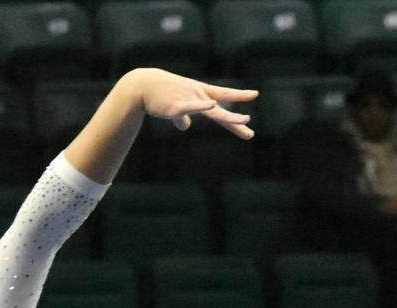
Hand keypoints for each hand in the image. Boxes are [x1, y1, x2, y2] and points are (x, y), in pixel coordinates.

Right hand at [127, 69, 255, 137]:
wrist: (142, 86)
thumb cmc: (158, 96)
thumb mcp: (174, 107)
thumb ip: (181, 118)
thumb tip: (186, 126)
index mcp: (200, 94)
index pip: (223, 93)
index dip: (239, 94)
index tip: (255, 94)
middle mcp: (198, 96)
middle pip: (221, 111)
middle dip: (236, 121)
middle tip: (250, 133)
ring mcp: (188, 99)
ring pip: (212, 110)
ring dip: (228, 116)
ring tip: (244, 120)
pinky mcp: (176, 106)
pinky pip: (190, 106)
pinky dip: (200, 107)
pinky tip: (211, 105)